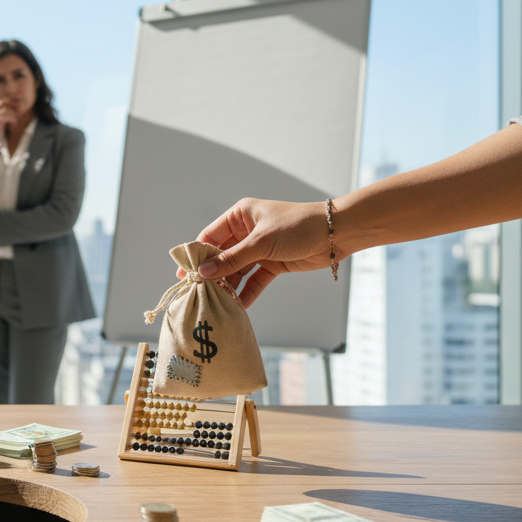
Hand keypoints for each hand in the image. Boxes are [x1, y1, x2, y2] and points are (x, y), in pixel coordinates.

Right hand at [0, 101, 15, 147]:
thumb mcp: (1, 125)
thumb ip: (5, 118)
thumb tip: (15, 112)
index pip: (2, 102)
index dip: (10, 103)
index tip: (18, 107)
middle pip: (7, 106)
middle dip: (14, 111)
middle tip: (17, 118)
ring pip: (9, 112)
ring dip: (14, 118)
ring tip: (14, 124)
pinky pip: (10, 116)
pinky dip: (13, 121)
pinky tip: (14, 126)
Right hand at [190, 199, 337, 307]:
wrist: (336, 233)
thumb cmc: (297, 226)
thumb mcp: (261, 242)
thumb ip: (232, 259)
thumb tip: (204, 272)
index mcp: (240, 216)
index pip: (210, 236)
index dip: (197, 254)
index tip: (184, 274)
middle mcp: (247, 232)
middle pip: (222, 255)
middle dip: (213, 273)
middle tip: (198, 292)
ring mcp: (259, 249)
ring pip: (237, 270)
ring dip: (230, 285)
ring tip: (218, 302)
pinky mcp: (273, 263)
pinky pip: (254, 279)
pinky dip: (248, 291)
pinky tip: (240, 305)